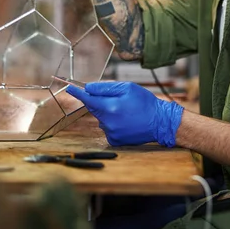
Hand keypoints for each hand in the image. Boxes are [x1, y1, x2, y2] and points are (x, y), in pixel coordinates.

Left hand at [66, 81, 183, 146]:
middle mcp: (108, 122)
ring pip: (102, 118)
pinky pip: (108, 128)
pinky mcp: (115, 140)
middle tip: (117, 99)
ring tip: (126, 111)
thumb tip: (89, 88)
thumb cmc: (145, 102)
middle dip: (101, 102)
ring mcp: (111, 133)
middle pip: (95, 108)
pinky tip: (126, 121)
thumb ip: (106, 88)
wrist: (160, 122)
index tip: (69, 88)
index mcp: (111, 107)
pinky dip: (113, 123)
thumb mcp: (128, 88)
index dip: (77, 93)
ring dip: (108, 113)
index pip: (88, 99)